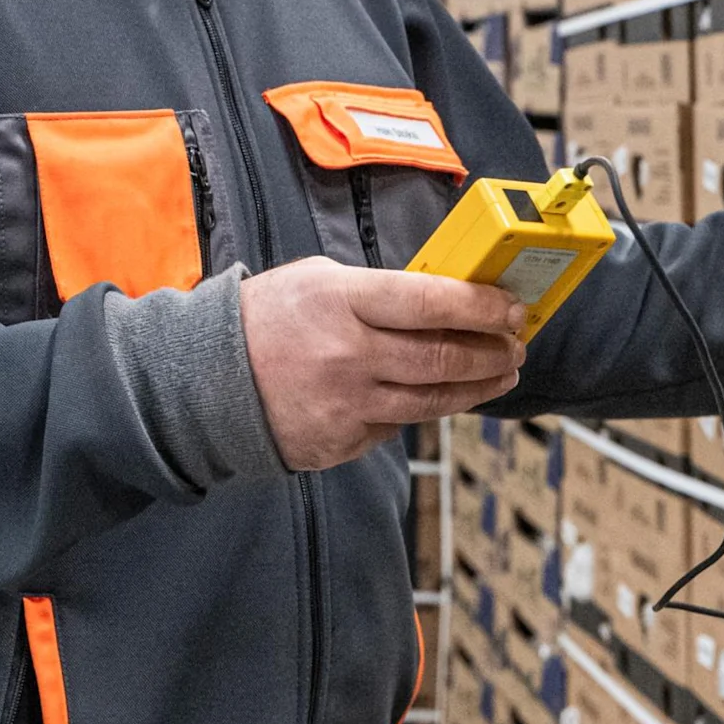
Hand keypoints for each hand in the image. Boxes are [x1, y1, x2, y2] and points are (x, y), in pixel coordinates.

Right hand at [237, 258, 525, 471]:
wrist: (207, 381)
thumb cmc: (267, 318)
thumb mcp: (318, 280)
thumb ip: (376, 291)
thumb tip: (438, 301)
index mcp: (342, 301)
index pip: (429, 302)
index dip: (480, 306)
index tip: (512, 307)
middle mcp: (348, 355)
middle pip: (441, 357)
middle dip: (491, 351)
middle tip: (516, 343)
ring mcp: (345, 405)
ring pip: (432, 401)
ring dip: (476, 387)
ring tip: (501, 373)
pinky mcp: (341, 442)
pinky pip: (396, 427)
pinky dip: (423, 410)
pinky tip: (441, 395)